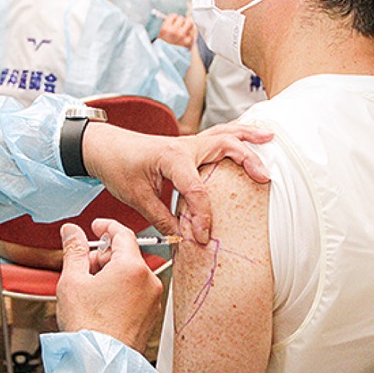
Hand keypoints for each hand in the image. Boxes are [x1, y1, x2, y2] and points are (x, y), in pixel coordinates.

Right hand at [56, 219, 162, 350]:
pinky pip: (136, 292)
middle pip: (125, 254)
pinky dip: (120, 290)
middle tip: (82, 269)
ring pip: (130, 274)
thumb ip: (74, 249)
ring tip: (89, 292)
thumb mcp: (72, 280)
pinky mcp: (150, 315)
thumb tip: (71, 231)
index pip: (122, 233)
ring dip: (110, 274)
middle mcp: (149, 280)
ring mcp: (152, 299)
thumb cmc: (88, 326)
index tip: (94, 227)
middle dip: (102, 257)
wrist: (100, 363)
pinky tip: (101, 304)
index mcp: (132, 267)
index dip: (106, 226)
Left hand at [82, 121, 271, 244]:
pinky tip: (248, 137)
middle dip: (246, 161)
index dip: (202, 216)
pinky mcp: (187, 146)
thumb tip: (182, 237)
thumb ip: (161, 218)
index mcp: (171, 157)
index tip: (201, 236)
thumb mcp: (136, 198)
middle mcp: (184, 146)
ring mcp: (187, 143)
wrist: (103, 146)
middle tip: (264, 177)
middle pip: (223, 147)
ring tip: (270, 137)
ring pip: (223, 135)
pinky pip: (216, 137)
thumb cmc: (117, 166)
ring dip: (247, 137)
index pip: (197, 189)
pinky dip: (234, 135)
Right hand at [156, 13, 195, 47]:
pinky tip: (186, 36)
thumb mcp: (160, 34)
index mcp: (165, 29)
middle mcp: (174, 32)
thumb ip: (166, 23)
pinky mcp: (189, 41)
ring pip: (190, 22)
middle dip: (180, 21)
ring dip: (187, 25)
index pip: (173, 16)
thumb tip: (176, 16)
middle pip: (182, 18)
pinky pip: (194, 30)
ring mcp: (182, 36)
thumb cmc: (163, 46)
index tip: (172, 22)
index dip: (173, 18)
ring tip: (184, 30)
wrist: (168, 59)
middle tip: (178, 26)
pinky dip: (191, 32)